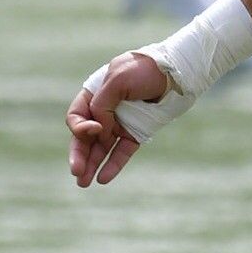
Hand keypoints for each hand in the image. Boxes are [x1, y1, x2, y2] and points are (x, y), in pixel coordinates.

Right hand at [67, 50, 167, 185]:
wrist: (175, 73)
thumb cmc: (144, 69)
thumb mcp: (118, 79)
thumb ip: (102, 104)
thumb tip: (98, 130)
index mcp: (94, 94)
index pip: (76, 116)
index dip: (80, 127)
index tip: (95, 129)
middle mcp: (104, 111)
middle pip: (85, 137)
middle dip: (79, 155)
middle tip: (76, 171)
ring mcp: (120, 123)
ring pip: (101, 148)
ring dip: (92, 165)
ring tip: (83, 183)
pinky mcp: (136, 133)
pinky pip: (121, 152)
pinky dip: (113, 164)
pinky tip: (103, 178)